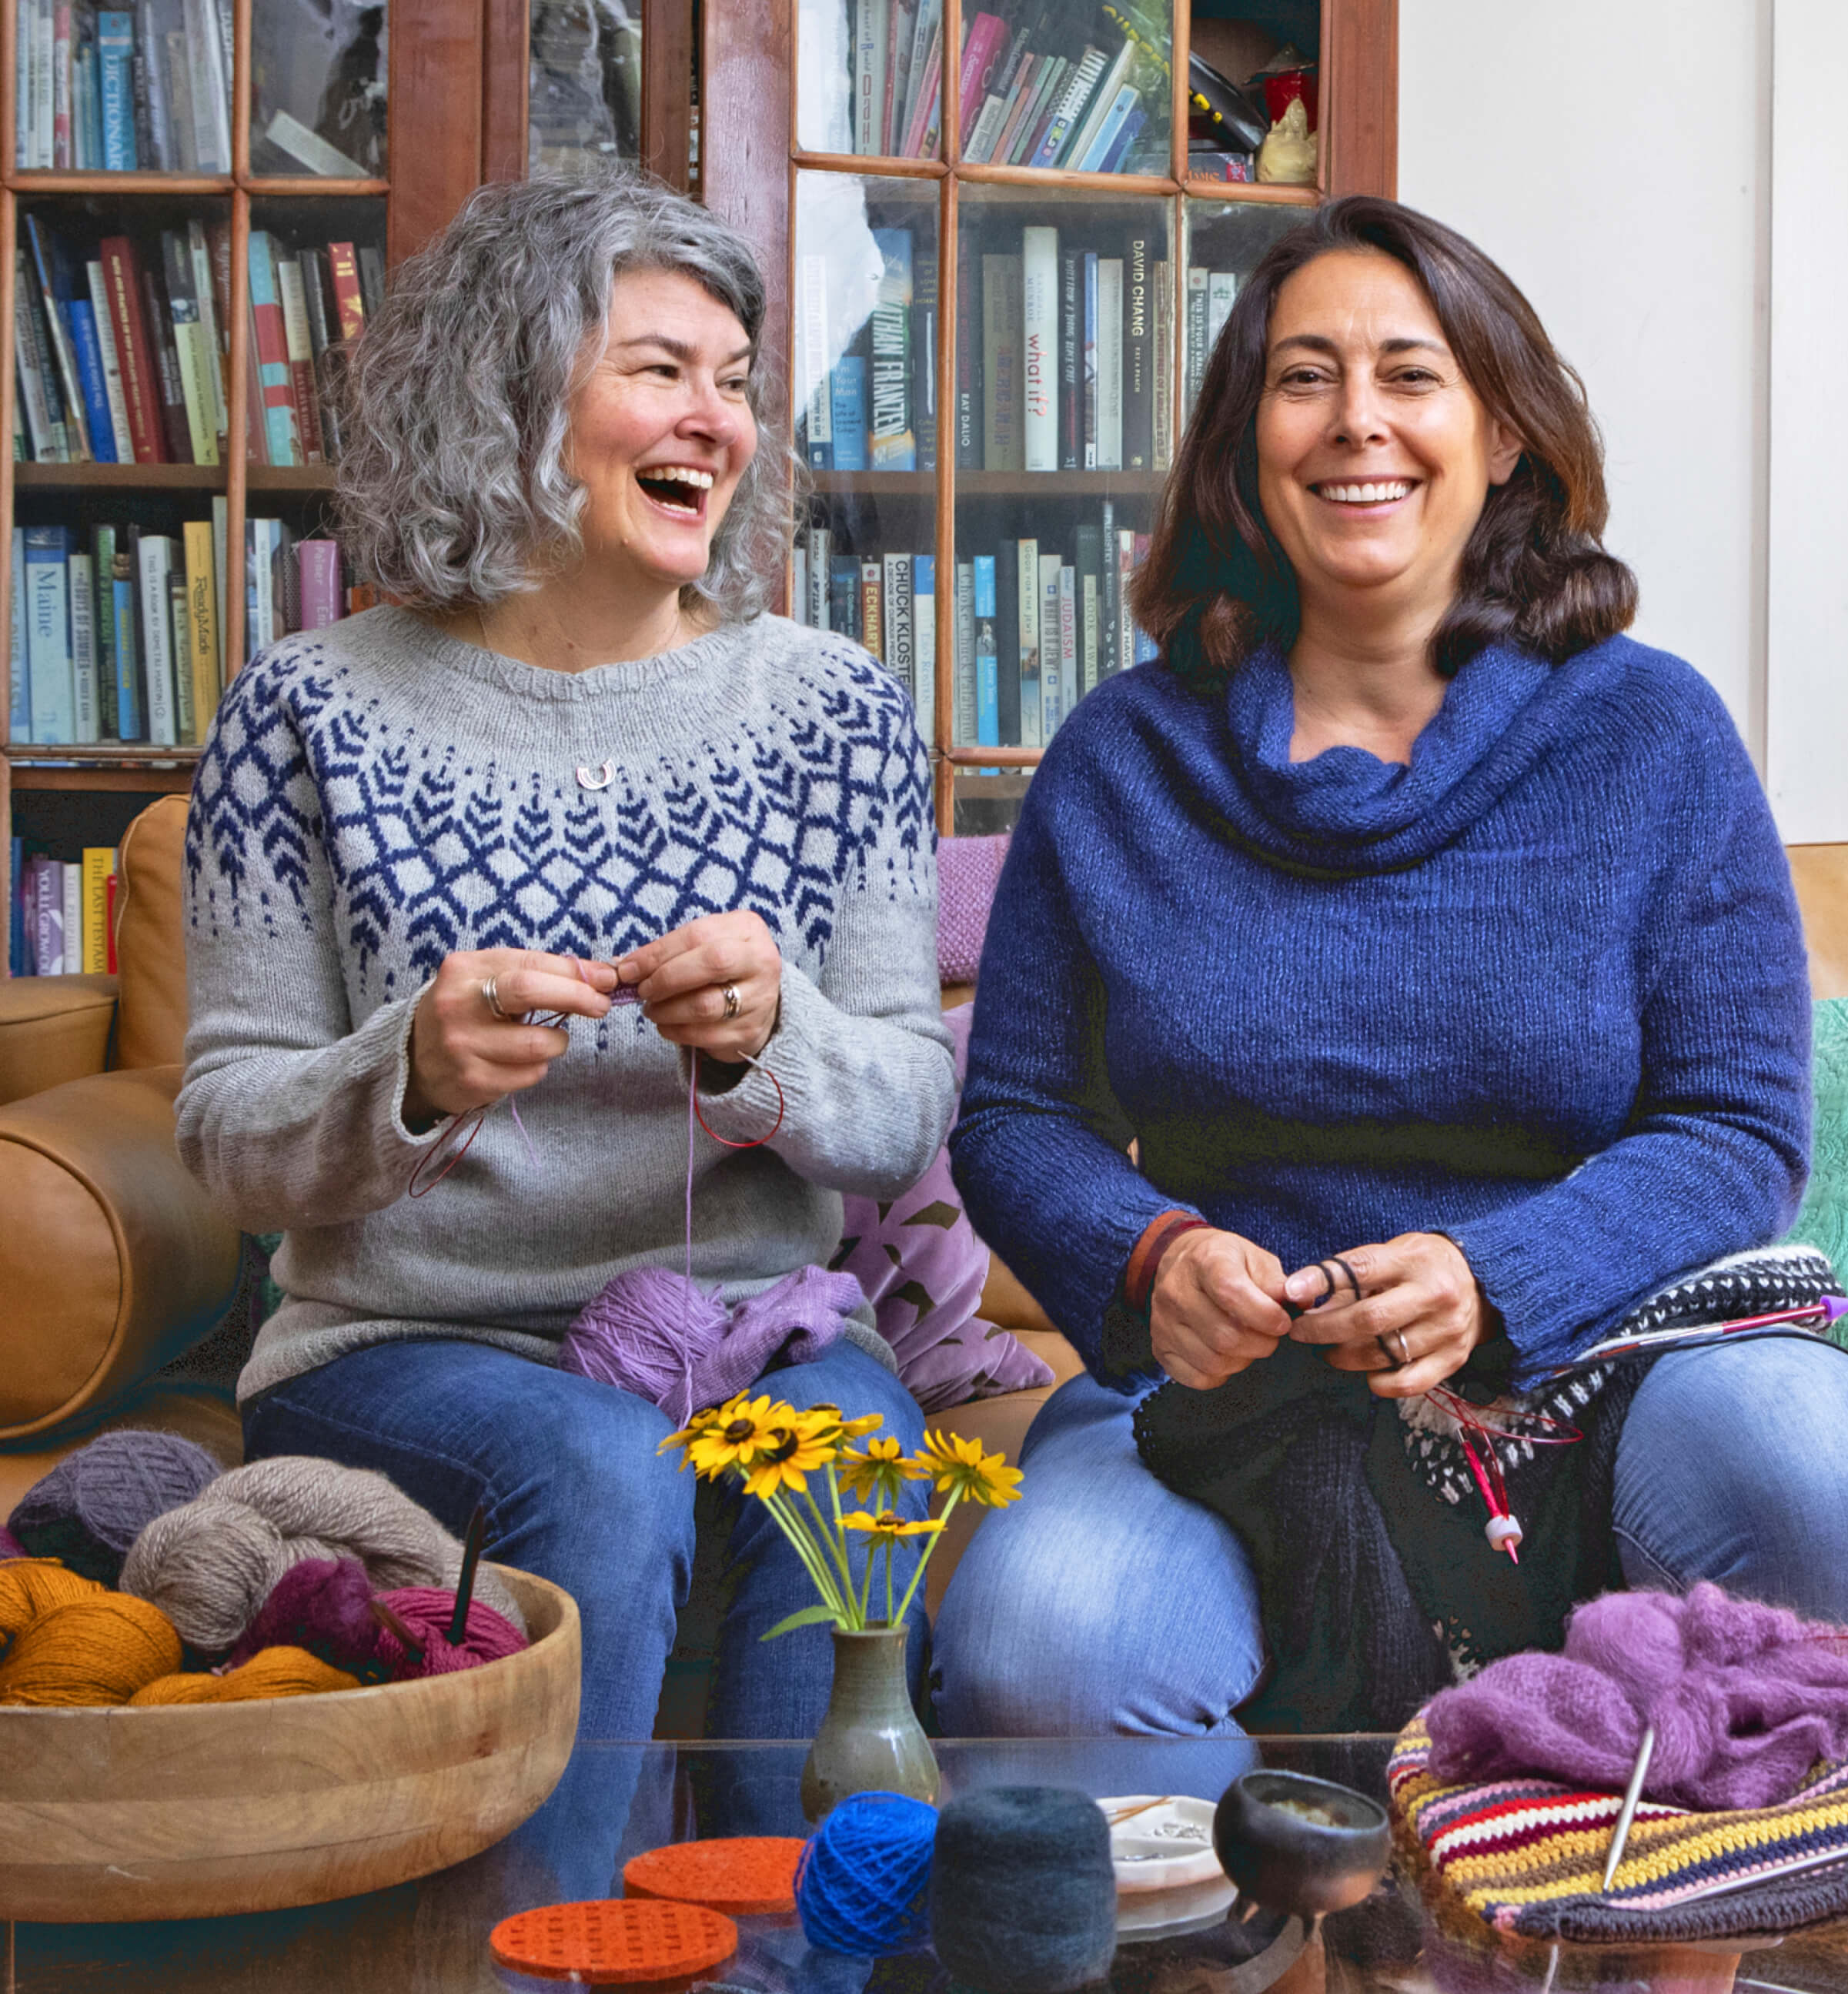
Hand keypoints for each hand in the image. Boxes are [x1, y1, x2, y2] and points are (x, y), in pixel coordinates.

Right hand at [403, 948, 616, 1128]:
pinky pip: (530, 1074)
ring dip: (558, 1042)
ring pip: (538, 1043)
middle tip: (600, 1005)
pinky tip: (523, 1061)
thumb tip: (599, 975)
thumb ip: (536, 974)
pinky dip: (539, 1067)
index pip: (530, 964)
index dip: (574, 972)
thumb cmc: (467, 1012)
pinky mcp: (471, 1080)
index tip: (605, 979)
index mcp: (464, 969)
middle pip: (529, 991)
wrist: (415, 1059)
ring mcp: (462, 1045)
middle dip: (576, 997)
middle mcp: (458, 1004)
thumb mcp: (488, 980)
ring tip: (550, 1039)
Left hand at [614, 911, 782, 1063]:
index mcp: (746, 929)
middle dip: (666, 978)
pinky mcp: (751, 1031)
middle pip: (711, 963)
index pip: (697, 935)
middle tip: (643, 991)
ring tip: (652, 1009)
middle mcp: (761, 960)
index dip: (657, 953)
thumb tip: (623, 966)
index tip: (628, 969)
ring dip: (667, 1010)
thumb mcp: (704, 944)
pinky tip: (666, 1025)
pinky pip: (705, 1034)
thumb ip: (669, 951)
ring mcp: (760, 998)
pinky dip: (676, 1031)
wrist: (759, 1001)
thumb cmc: (722, 967)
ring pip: (706, 1005)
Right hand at [1150, 1228, 1293, 1390]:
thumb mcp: (1254, 1257)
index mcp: (1205, 1261)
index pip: (1231, 1292)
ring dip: (1242, 1360)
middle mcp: (1176, 1291)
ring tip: (1249, 1343)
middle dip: (1260, 1343)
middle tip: (1270, 1335)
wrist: (1182, 1262)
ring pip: (1212, 1361)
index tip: (1282, 1322)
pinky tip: (1226, 1355)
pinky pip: (1196, 1377)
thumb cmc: (1225, 1262)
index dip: (1264, 1315)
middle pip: (1224, 1336)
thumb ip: (1277, 1282)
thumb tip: (1298, 1303)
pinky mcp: (1160, 1346)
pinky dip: (1220, 1374)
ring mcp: (1163, 1321)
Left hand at [1283, 1233, 1495, 1398]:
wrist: (1485, 1282)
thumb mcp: (1392, 1254)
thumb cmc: (1423, 1266)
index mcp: (1413, 1261)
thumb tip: (1303, 1300)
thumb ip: (1351, 1277)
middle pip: (1368, 1319)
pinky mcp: (1453, 1358)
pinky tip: (1368, 1373)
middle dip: (1324, 1329)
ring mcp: (1446, 1329)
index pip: (1359, 1270)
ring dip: (1345, 1356)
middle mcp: (1433, 1294)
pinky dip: (1381, 1383)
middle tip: (1300, 1332)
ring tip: (1328, 1351)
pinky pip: (1409, 1382)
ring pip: (1383, 1353)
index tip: (1291, 1292)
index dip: (1321, 1281)